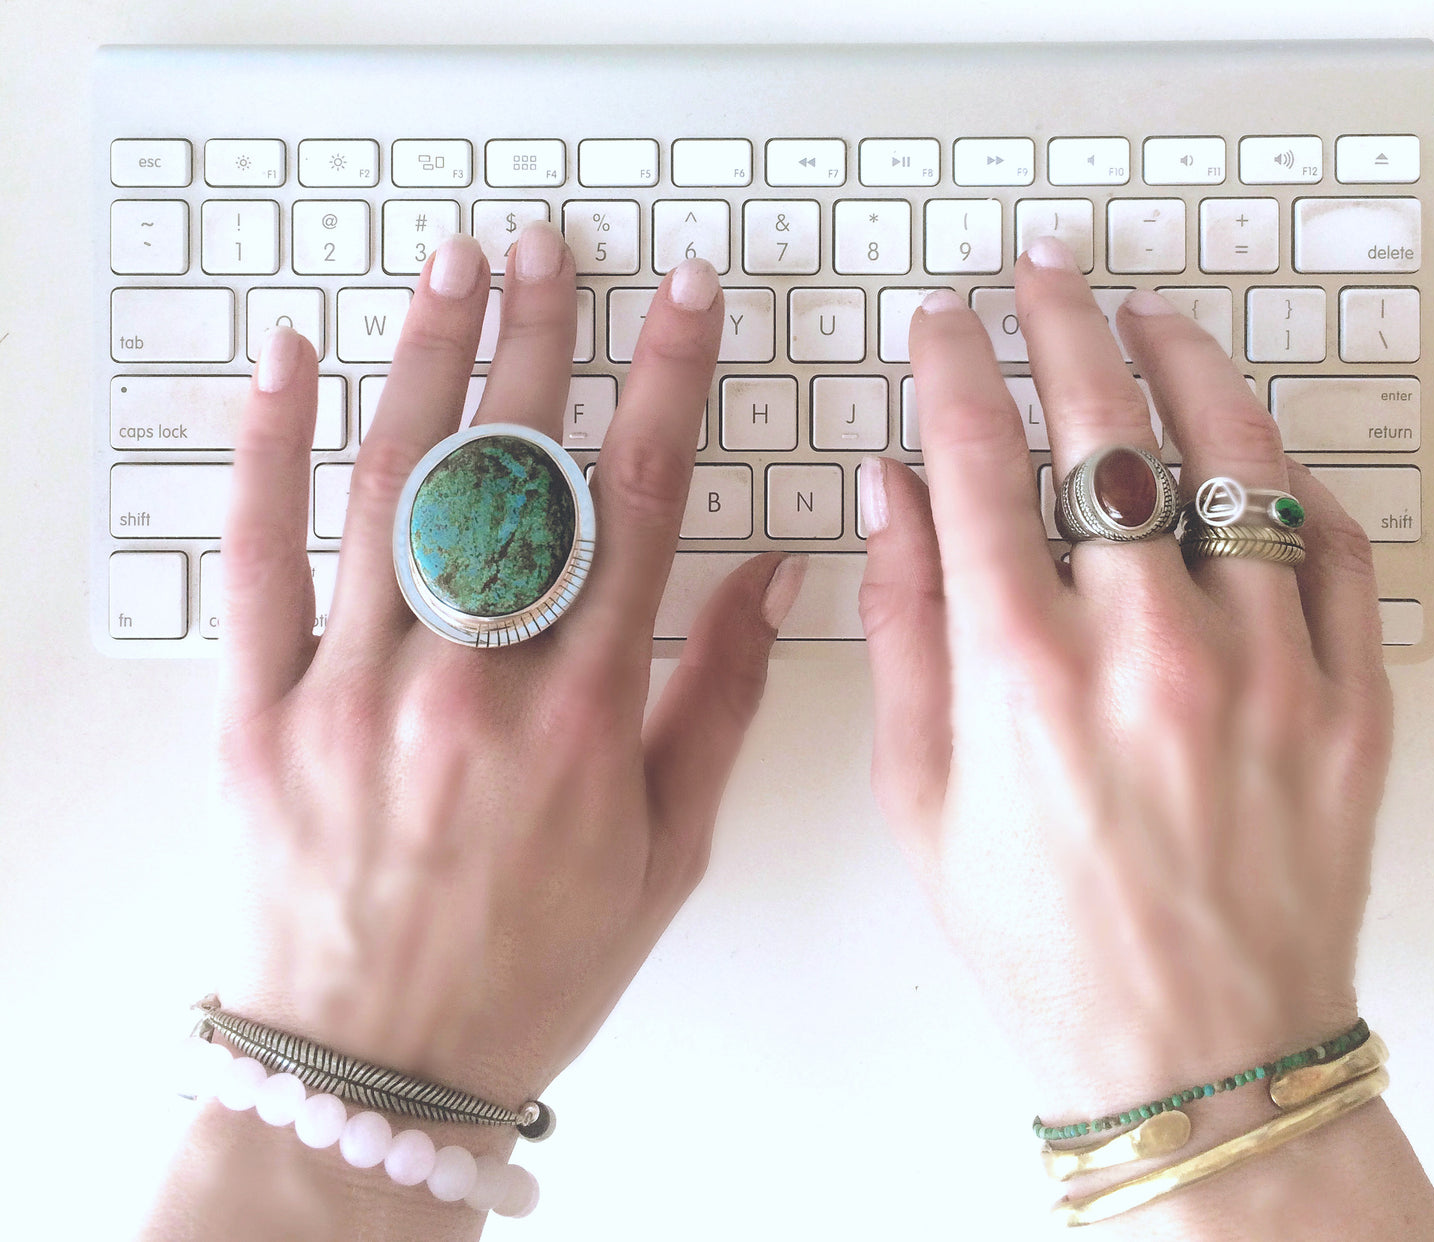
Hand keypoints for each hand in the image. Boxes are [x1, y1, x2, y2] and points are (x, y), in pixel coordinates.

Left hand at [209, 224, 804, 1128]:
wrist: (376, 1069)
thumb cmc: (531, 968)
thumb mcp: (666, 853)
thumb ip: (718, 701)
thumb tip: (769, 574)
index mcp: (583, 723)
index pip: (636, 505)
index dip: (668, 380)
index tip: (684, 299)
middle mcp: (470, 692)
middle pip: (515, 471)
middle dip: (542, 336)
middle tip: (553, 247)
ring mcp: (353, 695)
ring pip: (395, 488)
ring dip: (429, 358)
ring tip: (453, 266)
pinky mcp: (258, 714)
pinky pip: (257, 561)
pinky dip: (269, 448)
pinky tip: (292, 363)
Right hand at [858, 238, 1390, 1129]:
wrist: (1193, 1052)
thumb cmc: (1044, 939)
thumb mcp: (924, 796)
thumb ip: (903, 628)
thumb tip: (892, 496)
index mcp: (1023, 677)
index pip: (979, 462)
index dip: (953, 368)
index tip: (941, 324)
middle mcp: (1148, 652)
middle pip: (1103, 430)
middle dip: (1061, 325)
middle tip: (1042, 273)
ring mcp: (1265, 668)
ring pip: (1232, 458)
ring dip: (1183, 367)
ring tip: (1149, 318)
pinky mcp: (1346, 698)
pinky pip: (1331, 545)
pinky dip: (1287, 481)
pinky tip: (1250, 453)